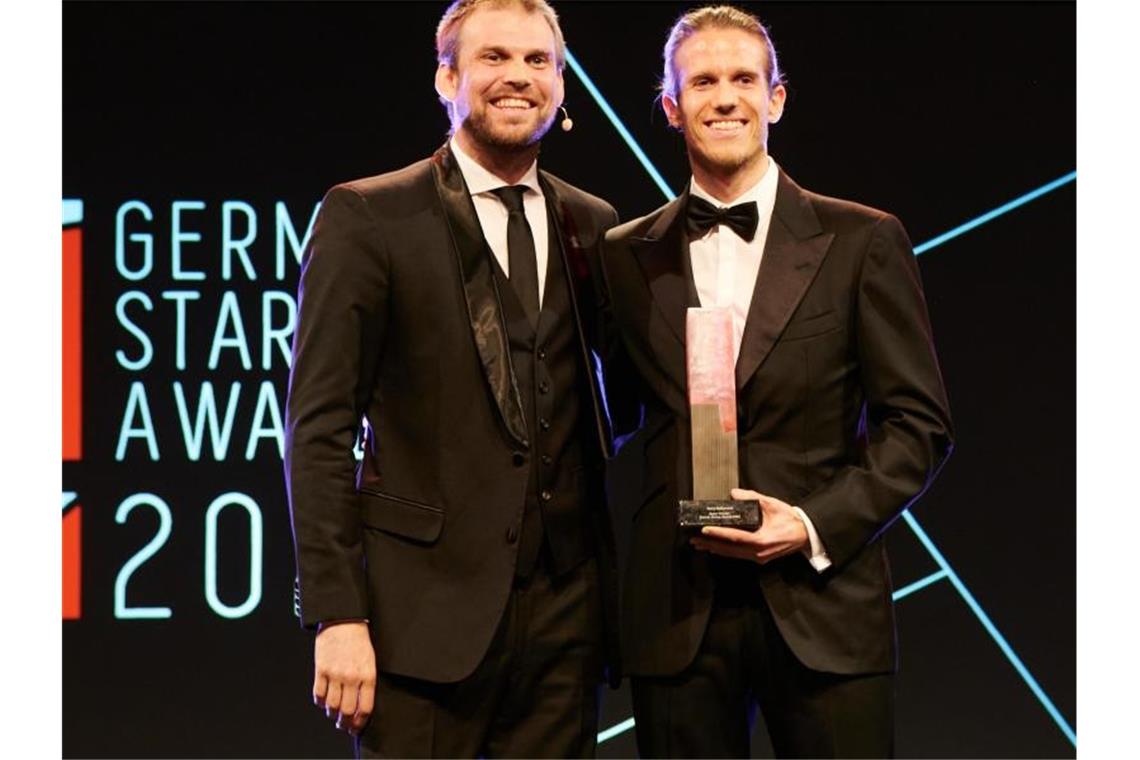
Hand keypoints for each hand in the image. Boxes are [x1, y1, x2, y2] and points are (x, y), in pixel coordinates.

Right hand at [313, 621, 375, 735]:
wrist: (343, 621)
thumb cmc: (359, 640)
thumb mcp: (370, 660)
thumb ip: (367, 681)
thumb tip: (362, 704)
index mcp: (368, 675)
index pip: (366, 707)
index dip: (361, 722)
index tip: (357, 726)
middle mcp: (351, 676)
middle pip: (347, 711)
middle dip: (345, 723)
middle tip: (344, 725)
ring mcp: (335, 674)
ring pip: (331, 705)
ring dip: (332, 714)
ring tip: (334, 714)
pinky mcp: (321, 669)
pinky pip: (318, 694)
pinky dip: (320, 702)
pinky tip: (323, 701)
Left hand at [689, 488, 808, 563]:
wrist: (805, 534)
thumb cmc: (790, 520)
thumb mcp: (772, 504)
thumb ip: (752, 497)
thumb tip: (734, 493)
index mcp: (761, 540)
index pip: (734, 537)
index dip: (718, 533)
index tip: (704, 529)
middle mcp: (758, 552)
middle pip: (729, 549)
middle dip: (710, 543)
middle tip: (695, 539)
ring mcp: (759, 557)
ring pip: (732, 554)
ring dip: (716, 549)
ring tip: (701, 544)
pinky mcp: (760, 557)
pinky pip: (739, 555)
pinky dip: (726, 551)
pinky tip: (717, 548)